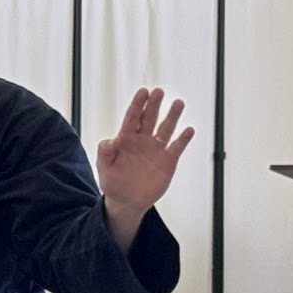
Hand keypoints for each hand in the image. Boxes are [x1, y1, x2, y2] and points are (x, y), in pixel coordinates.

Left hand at [96, 86, 194, 217]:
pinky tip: (188, 130)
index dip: (137, 104)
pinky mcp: (168, 160)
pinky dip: (183, 139)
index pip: (132, 117)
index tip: (143, 91)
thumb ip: (104, 153)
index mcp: (125, 139)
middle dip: (154, 104)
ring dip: (172, 116)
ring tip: (178, 102)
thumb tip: (109, 141)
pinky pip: (177, 146)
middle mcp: (142, 140)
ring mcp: (156, 149)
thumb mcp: (104, 169)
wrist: (127, 201)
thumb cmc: (113, 182)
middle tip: (159, 91)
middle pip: (149, 118)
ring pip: (166, 128)